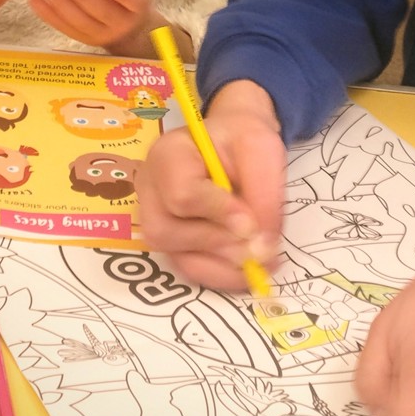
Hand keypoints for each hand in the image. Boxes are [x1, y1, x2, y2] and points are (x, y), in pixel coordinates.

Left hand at [28, 0, 159, 53]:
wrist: (128, 27)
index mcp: (136, 5)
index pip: (132, 0)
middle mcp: (120, 24)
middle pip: (100, 11)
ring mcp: (101, 35)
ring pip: (79, 21)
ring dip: (60, 4)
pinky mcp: (83, 39)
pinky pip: (64, 28)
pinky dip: (48, 14)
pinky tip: (35, 0)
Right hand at [136, 80, 285, 288]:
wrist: (234, 146)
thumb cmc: (242, 141)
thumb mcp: (261, 150)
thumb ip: (263, 193)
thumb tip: (261, 245)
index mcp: (168, 154)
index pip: (180, 192)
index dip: (217, 213)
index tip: (252, 224)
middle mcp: (151, 189)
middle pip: (166, 230)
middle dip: (218, 244)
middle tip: (260, 247)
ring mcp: (156, 218)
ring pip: (176, 257)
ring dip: (223, 266)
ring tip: (261, 261)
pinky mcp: (172, 243)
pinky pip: (189, 269)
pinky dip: (222, 275)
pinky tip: (250, 268)